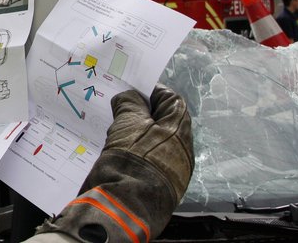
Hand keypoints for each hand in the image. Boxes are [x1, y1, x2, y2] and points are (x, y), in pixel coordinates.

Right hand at [35, 84, 193, 242]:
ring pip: (155, 142)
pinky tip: (118, 153)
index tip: (131, 92)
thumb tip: (130, 98)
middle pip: (164, 122)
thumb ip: (130, 104)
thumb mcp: (127, 123)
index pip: (172, 100)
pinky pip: (149, 160)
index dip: (151, 92)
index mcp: (180, 130)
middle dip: (141, 114)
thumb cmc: (130, 159)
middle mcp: (182, 150)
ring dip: (137, 134)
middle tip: (118, 112)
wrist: (124, 206)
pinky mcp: (160, 185)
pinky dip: (135, 153)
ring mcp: (173, 170)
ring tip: (115, 134)